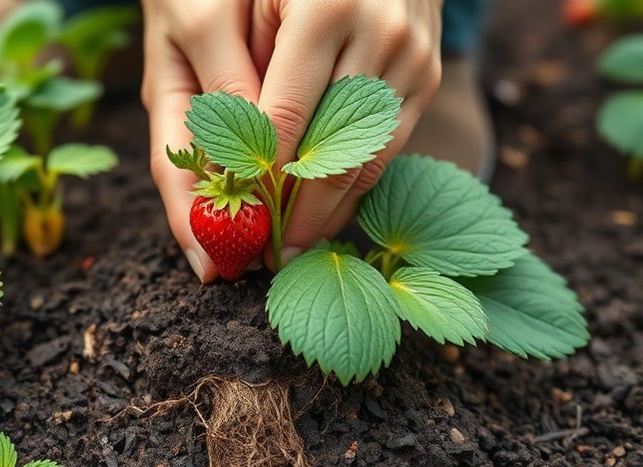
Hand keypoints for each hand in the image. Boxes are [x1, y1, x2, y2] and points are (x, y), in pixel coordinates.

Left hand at [141, 0, 443, 281]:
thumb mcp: (236, 4)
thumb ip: (227, 79)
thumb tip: (220, 167)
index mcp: (326, 8)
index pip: (284, 122)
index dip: (260, 183)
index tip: (239, 227)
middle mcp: (382, 33)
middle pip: (333, 153)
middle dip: (298, 214)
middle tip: (268, 259)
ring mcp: (414, 54)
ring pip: (369, 158)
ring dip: (331, 210)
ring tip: (297, 245)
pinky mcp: (428, 70)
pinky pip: (390, 145)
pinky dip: (357, 182)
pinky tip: (327, 208)